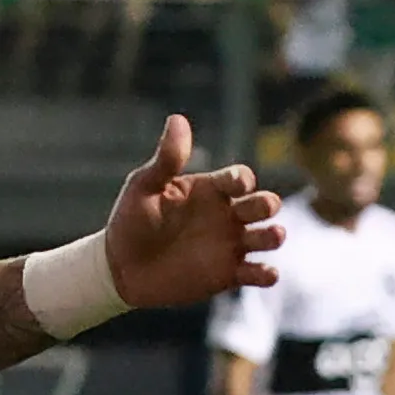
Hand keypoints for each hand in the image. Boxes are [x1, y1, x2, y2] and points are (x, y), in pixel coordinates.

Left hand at [103, 113, 283, 309]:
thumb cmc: (131, 220)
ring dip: (274, 235)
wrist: (120, 268)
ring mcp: (230, 245)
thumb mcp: (144, 186)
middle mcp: (226, 214)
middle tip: (262, 208)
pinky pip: (257, 274)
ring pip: (266, 237)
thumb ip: (166, 158)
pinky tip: (266, 273)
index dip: (242, 180)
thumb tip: (177, 119)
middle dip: (267, 204)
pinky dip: (267, 274)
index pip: (239, 178)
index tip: (237, 185)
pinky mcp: (228, 275)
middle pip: (262, 205)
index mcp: (211, 190)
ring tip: (273, 235)